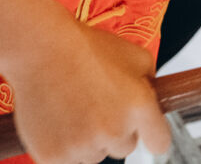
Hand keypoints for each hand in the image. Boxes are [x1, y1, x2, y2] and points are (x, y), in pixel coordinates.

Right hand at [6, 22, 170, 162]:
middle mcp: (114, 130)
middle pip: (125, 147)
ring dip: (88, 140)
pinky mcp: (53, 156)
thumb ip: (151, 83)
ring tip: (73, 107)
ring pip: (94, 155)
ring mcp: (83, 146)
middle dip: (115, 130)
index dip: (153, 135)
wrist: (40, 48)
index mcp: (139, 106)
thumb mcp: (135, 55)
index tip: (146, 132)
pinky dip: (62, 145)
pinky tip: (57, 118)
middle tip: (97, 104)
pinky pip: (67, 160)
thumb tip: (155, 105)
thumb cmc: (86, 48)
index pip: (159, 142)